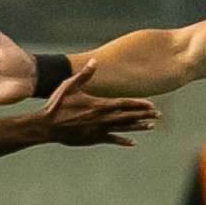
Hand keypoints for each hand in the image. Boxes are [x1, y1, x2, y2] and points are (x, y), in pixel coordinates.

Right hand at [37, 61, 158, 146]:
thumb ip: (84, 75)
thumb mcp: (69, 86)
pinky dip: (122, 141)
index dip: (138, 104)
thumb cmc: (57, 105)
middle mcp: (102, 119)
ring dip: (137, 127)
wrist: (47, 126)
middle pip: (128, 117)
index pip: (123, 104)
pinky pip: (111, 139)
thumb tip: (95, 61)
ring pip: (122, 129)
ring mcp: (98, 130)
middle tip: (158, 115)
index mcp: (98, 105)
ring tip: (151, 127)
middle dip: (144, 116)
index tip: (151, 104)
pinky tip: (133, 142)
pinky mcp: (93, 139)